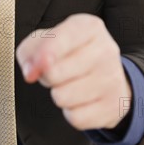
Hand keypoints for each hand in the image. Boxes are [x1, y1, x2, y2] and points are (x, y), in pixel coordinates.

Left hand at [16, 14, 131, 130]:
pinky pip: (76, 117)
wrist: (108, 75)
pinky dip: (71, 112)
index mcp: (88, 27)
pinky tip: (81, 100)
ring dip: (59, 94)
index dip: (41, 55)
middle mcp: (105, 49)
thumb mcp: (47, 40)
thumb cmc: (71, 53)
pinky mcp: (113, 106)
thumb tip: (30, 72)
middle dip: (47, 76)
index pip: (60, 39)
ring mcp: (112, 78)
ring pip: (63, 97)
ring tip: (70, 84)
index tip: (35, 67)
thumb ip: (30, 51)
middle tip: (57, 72)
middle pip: (54, 73)